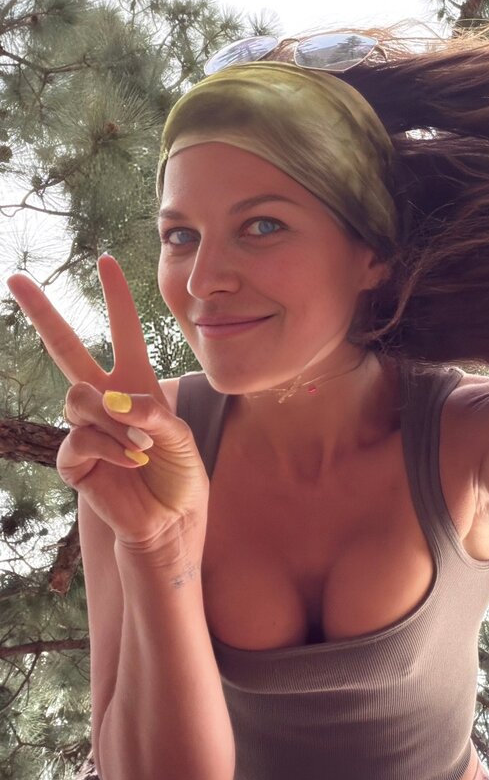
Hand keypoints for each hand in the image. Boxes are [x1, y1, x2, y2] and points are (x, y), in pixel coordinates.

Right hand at [6, 255, 209, 551]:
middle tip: (17, 278)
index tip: (106, 259)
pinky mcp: (73, 460)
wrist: (171, 520)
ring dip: (114, 418)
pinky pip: (81, 437)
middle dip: (42, 312)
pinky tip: (132, 459)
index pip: (124, 332)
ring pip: (79, 397)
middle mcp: (105, 400)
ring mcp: (84, 427)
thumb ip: (152, 413)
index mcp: (136, 384)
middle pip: (65, 348)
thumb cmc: (180, 475)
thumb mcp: (180, 437)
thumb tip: (110, 400)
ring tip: (141, 443)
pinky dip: (111, 446)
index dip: (117, 297)